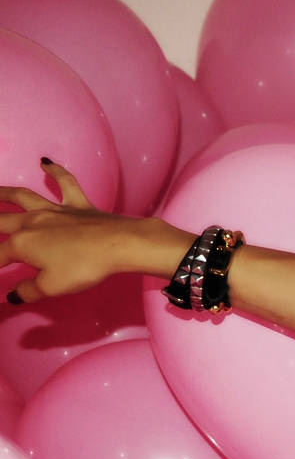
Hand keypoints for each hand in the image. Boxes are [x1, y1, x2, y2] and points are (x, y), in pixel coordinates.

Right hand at [0, 161, 176, 304]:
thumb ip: (29, 291)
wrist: (119, 244)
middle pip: (1, 220)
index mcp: (22, 244)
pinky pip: (65, 182)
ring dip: (3, 193)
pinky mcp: (77, 204)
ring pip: (22, 196)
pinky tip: (46, 162)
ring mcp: (55, 210)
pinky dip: (55, 172)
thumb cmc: (84, 267)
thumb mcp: (52, 287)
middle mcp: (32, 222)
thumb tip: (14, 295)